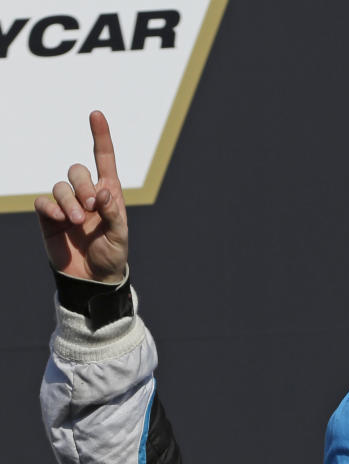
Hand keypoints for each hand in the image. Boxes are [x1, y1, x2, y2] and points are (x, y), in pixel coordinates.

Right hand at [34, 111, 127, 282]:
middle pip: (77, 171)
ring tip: (77, 221)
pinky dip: (52, 208)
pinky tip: (61, 220)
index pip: (103, 160)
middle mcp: (86, 195)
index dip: (100, 137)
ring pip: (61, 187)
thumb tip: (102, 191)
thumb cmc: (111, 255)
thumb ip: (113, 213)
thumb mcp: (120, 236)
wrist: (93, 279)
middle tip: (90, 207)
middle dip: (83, 185)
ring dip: (69, 201)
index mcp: (108, 194)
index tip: (96, 114)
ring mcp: (67, 205)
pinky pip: (44, 202)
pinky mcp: (50, 217)